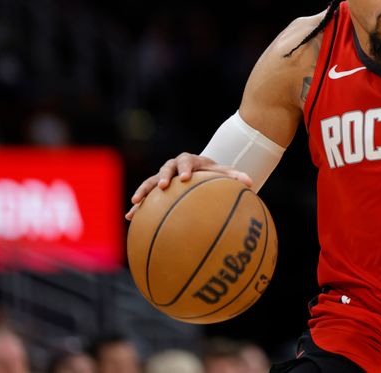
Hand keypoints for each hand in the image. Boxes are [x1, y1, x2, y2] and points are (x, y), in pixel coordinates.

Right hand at [124, 153, 252, 219]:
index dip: (184, 168)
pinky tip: (129, 218)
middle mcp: (173, 167)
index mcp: (189, 161)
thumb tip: (251, 183)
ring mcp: (162, 177)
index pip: (186, 161)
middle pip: (165, 169)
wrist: (198, 171)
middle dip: (163, 177)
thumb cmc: (212, 173)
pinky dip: (138, 207)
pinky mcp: (155, 190)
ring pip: (150, 183)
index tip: (185, 178)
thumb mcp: (222, 173)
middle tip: (162, 187)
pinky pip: (145, 198)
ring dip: (143, 191)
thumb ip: (234, 176)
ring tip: (135, 203)